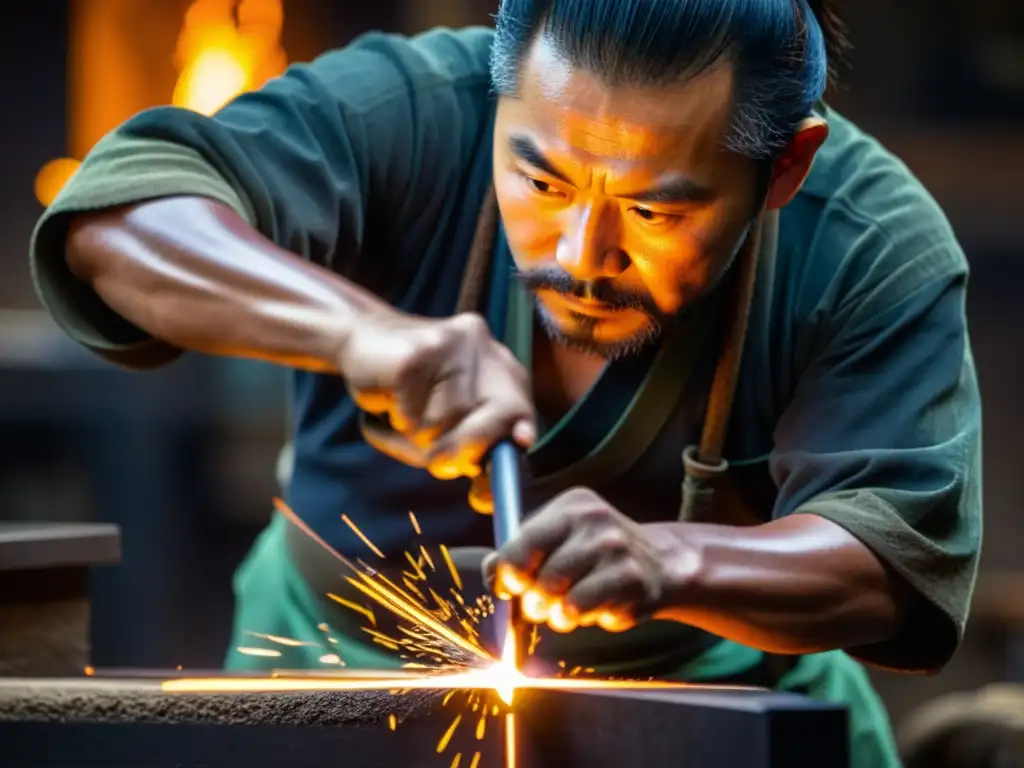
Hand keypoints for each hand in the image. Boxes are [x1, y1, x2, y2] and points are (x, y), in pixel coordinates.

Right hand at [338, 308, 534, 484]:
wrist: (357, 338)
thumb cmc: (405, 390)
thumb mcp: (443, 419)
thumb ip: (469, 449)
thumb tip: (484, 498)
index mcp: (494, 360)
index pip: (519, 403)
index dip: (519, 429)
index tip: (519, 443)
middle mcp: (479, 344)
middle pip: (495, 413)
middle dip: (466, 447)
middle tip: (436, 459)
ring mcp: (449, 344)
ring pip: (449, 421)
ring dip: (419, 437)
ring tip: (400, 416)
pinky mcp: (415, 354)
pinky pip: (413, 416)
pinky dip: (394, 424)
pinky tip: (386, 402)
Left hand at [483, 488, 695, 632]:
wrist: (660, 563)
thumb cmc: (595, 555)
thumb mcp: (559, 539)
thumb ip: (521, 551)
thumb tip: (491, 573)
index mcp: (571, 505)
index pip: (523, 542)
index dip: (507, 573)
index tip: (508, 587)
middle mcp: (595, 520)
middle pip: (540, 576)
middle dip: (532, 601)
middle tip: (539, 606)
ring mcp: (616, 548)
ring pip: (561, 599)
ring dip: (555, 615)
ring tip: (565, 610)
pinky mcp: (631, 579)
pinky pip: (584, 612)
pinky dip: (578, 619)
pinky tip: (591, 610)